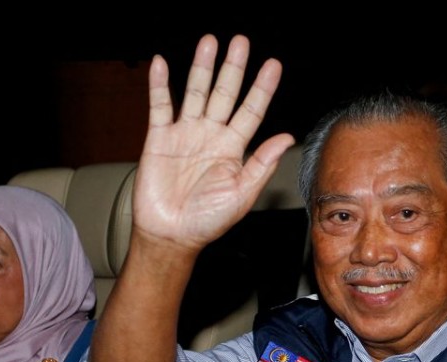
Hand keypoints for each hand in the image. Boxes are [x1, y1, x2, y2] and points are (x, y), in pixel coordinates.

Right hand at [132, 34, 295, 254]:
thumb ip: (262, 164)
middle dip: (233, 68)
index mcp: (233, 148)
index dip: (262, 88)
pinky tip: (162, 64)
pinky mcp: (159, 138)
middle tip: (241, 41)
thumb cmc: (208, 221)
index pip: (251, 110)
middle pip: (224, 93)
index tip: (272, 65)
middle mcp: (210, 135)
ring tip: (209, 42)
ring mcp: (184, 134)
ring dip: (201, 67)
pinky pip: (160, 106)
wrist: (171, 235)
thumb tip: (287, 137)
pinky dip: (159, 85)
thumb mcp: (242, 194)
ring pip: (195, 92)